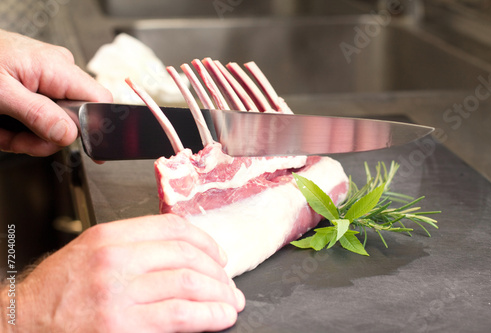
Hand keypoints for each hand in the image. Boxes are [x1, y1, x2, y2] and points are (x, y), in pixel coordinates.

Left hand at [0, 29, 111, 155]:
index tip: (88, 151)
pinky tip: (3, 125)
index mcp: (57, 68)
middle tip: (17, 140)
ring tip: (3, 130)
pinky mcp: (35, 89)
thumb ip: (37, 114)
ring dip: (27, 137)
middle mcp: (58, 72)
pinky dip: (19, 129)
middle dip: (43, 138)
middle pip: (74, 119)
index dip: (95, 127)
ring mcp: (47, 80)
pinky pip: (39, 118)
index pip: (99, 101)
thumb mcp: (0, 93)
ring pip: (54, 124)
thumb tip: (70, 134)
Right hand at [3, 214, 244, 331]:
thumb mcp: (90, 253)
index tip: (218, 255)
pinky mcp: (123, 327)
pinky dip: (209, 316)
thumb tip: (182, 254)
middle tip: (229, 283)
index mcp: (110, 237)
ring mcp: (119, 294)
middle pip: (186, 256)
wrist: (22, 324)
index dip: (205, 242)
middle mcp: (116, 261)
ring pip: (189, 284)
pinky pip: (180, 316)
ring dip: (219, 294)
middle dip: (218, 272)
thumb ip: (133, 247)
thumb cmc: (57, 293)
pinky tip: (220, 317)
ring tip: (230, 302)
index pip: (173, 228)